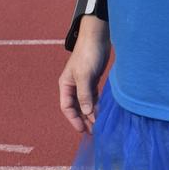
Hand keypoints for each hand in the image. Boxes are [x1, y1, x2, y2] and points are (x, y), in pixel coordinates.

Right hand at [58, 16, 110, 133]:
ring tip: (98, 126)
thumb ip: (84, 95)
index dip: (74, 119)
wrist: (98, 37)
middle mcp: (73, 86)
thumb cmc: (88, 54)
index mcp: (66, 84)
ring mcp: (83, 83)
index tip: (83, 130)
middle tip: (92, 132)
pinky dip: (97, 105)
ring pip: (86, 103)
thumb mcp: (85, 75)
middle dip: (83, 119)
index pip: (67, 107)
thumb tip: (87, 113)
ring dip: (91, 114)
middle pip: (76, 107)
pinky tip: (102, 112)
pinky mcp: (93, 80)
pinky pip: (93, 97)